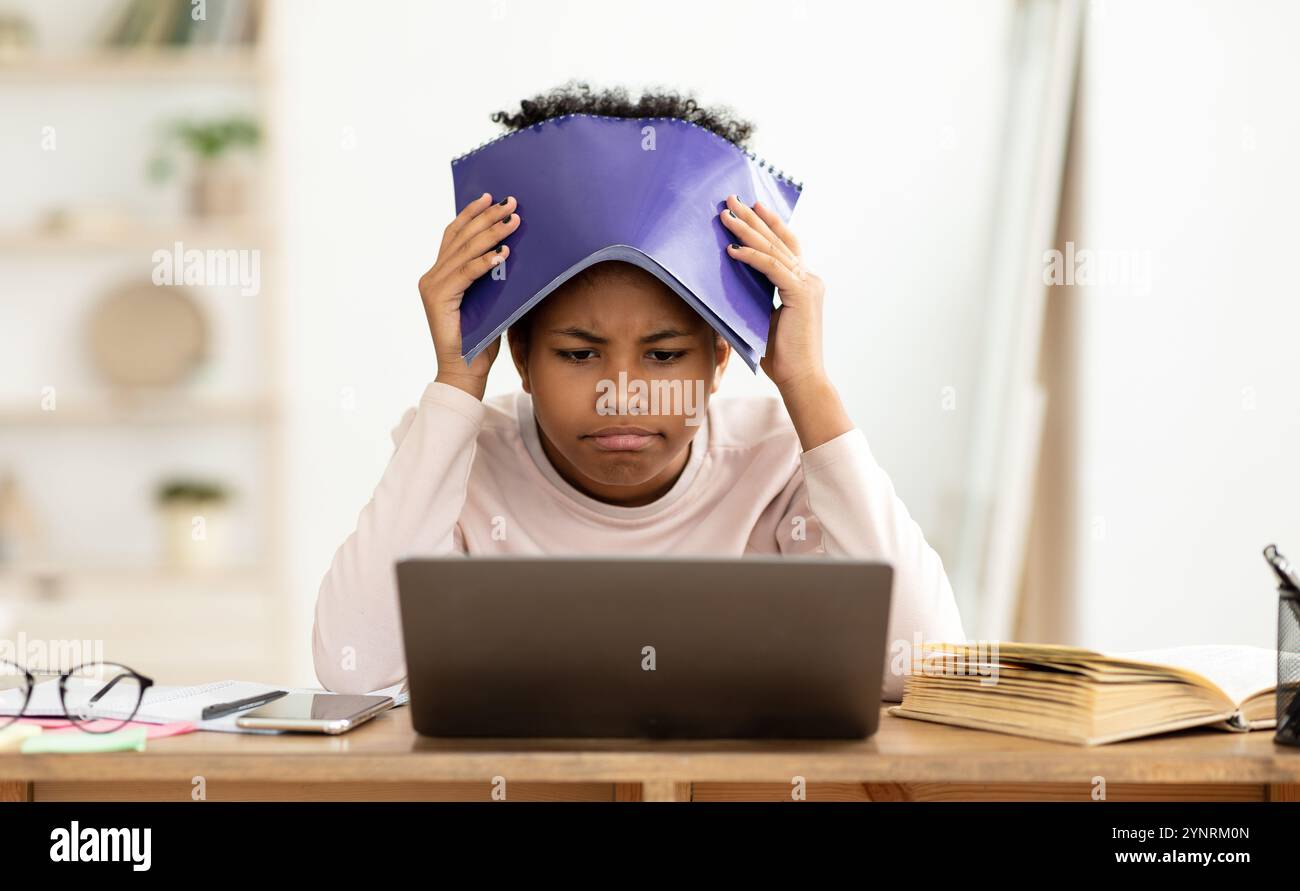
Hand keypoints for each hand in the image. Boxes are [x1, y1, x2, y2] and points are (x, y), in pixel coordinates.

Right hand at [418, 192, 517, 399]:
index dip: (471, 214)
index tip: (490, 197)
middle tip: (510, 202)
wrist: (465, 371)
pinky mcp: (439, 299)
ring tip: (513, 221)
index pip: (454, 234)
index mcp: (440, 274)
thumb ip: (490, 275)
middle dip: (487, 217)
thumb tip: (511, 250)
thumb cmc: (481, 338)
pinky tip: (502, 253)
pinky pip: (466, 274)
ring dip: (491, 234)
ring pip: (465, 252)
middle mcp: (432, 276)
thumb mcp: (489, 299)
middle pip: (460, 237)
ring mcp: (433, 287)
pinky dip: (485, 262)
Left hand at [721, 195, 850, 449]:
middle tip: (731, 199)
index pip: (785, 246)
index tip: (749, 207)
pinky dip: (752, 257)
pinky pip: (772, 268)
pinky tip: (732, 249)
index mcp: (803, 284)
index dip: (767, 225)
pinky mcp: (801, 295)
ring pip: (774, 250)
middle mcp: (809, 279)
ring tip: (726, 216)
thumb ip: (755, 301)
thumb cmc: (781, 357)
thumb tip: (728, 290)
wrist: (801, 379)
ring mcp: (808, 285)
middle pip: (779, 240)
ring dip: (747, 231)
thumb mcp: (763, 320)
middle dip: (753, 218)